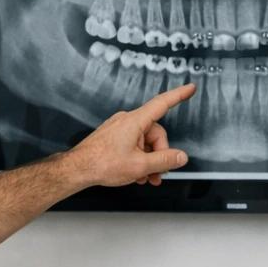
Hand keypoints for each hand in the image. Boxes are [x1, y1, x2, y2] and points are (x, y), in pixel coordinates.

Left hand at [66, 83, 194, 187]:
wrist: (77, 169)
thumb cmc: (102, 163)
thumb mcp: (140, 166)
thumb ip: (164, 161)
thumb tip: (181, 157)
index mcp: (135, 121)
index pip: (162, 104)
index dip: (178, 95)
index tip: (190, 88)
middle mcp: (127, 121)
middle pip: (156, 134)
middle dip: (159, 155)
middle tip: (156, 174)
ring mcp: (119, 128)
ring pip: (144, 143)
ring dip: (148, 161)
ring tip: (144, 178)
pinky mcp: (113, 137)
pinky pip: (133, 145)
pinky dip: (138, 159)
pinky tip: (135, 174)